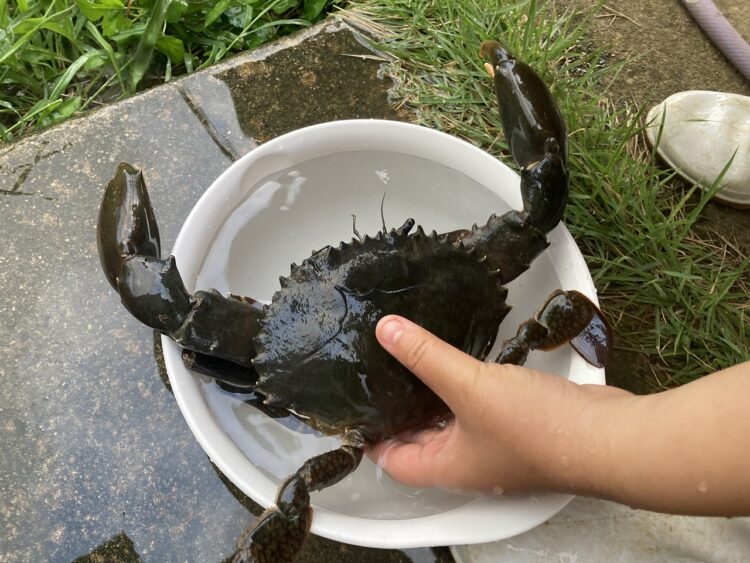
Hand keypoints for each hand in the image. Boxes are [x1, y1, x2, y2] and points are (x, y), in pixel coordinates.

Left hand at [369, 315, 630, 493]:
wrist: (605, 436)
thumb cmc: (535, 427)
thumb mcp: (468, 385)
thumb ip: (425, 357)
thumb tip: (385, 331)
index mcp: (445, 466)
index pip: (391, 460)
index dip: (369, 437)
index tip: (353, 406)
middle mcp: (467, 461)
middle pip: (418, 438)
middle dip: (398, 409)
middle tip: (377, 373)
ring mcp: (495, 444)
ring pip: (451, 420)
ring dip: (433, 394)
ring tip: (412, 357)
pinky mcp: (518, 424)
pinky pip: (479, 406)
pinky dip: (465, 386)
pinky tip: (461, 358)